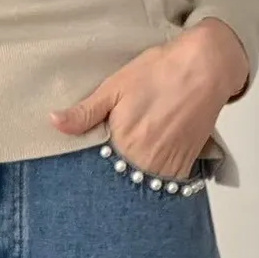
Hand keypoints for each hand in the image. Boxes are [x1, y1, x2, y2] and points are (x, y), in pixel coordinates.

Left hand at [51, 19, 249, 179]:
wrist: (204, 68)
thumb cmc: (159, 72)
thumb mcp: (114, 86)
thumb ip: (84, 112)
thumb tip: (54, 122)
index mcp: (122, 144)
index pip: (98, 174)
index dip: (92, 175)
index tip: (87, 175)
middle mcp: (144, 161)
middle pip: (120, 185)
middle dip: (114, 181)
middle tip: (111, 173)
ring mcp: (165, 166)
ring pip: (142, 189)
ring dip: (135, 185)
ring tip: (131, 172)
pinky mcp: (183, 166)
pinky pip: (165, 187)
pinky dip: (156, 184)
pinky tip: (150, 173)